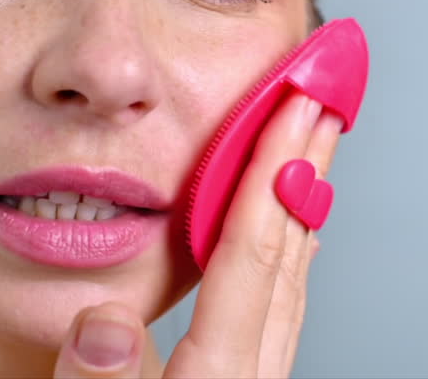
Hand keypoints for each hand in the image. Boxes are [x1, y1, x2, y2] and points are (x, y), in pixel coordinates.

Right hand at [53, 92, 342, 377]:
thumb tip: (106, 325)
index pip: (248, 256)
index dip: (269, 172)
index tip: (294, 107)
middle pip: (287, 255)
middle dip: (301, 170)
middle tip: (322, 101)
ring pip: (291, 281)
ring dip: (297, 206)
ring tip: (307, 149)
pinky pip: (281, 311)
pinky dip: (286, 259)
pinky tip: (292, 241)